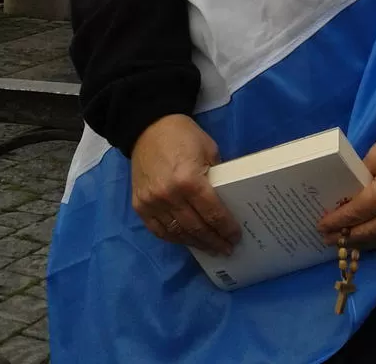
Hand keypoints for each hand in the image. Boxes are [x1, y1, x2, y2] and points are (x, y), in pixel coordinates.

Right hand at [131, 114, 241, 255]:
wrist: (148, 127)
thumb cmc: (183, 135)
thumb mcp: (209, 150)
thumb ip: (216, 176)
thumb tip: (227, 200)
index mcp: (189, 180)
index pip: (212, 213)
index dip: (226, 228)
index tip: (236, 237)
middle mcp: (169, 196)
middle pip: (196, 228)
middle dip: (214, 241)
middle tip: (226, 249)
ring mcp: (152, 203)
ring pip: (178, 233)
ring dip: (196, 243)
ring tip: (210, 248)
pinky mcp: (139, 206)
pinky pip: (159, 231)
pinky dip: (174, 238)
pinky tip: (187, 241)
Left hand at [318, 120, 375, 249]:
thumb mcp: (375, 155)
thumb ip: (360, 179)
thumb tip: (346, 197)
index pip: (355, 215)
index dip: (336, 222)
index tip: (321, 226)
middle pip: (368, 233)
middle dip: (346, 237)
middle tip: (328, 239)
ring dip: (365, 243)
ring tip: (348, 243)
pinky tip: (374, 241)